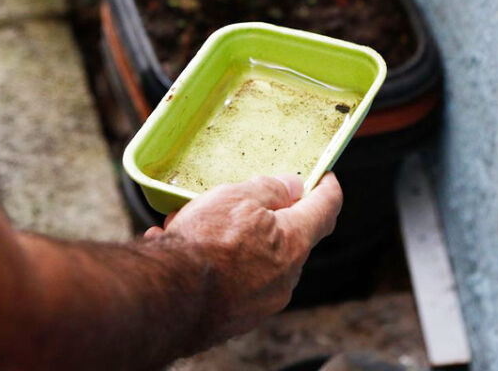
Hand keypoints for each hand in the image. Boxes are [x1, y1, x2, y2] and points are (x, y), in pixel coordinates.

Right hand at [144, 172, 342, 340]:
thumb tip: (291, 187)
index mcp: (294, 242)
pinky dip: (213, 266)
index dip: (327, 188)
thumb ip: (270, 189)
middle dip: (264, 218)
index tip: (325, 178)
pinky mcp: (236, 319)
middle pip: (287, 238)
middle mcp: (285, 277)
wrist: (170, 299)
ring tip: (190, 227)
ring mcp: (262, 302)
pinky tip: (180, 253)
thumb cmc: (205, 245)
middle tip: (235, 201)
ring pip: (253, 260)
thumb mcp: (237, 198)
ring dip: (230, 241)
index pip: (326, 209)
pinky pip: (230, 283)